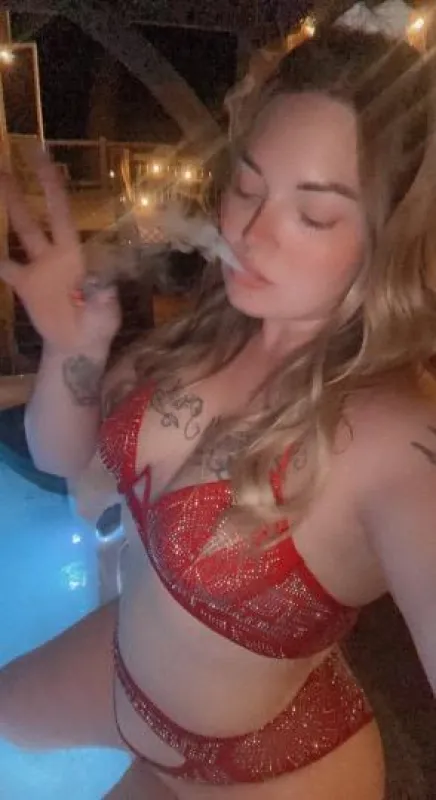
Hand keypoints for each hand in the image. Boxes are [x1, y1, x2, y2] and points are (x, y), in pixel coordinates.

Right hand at [0, 151, 120, 354]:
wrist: (78, 344)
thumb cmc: (98, 325)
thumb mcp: (105, 315)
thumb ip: (102, 300)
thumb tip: (100, 286)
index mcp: (75, 253)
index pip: (62, 214)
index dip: (53, 187)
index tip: (44, 159)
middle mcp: (55, 253)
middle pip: (37, 216)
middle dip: (24, 190)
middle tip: (7, 163)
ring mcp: (37, 267)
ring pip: (19, 232)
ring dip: (8, 210)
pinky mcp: (24, 284)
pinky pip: (4, 267)